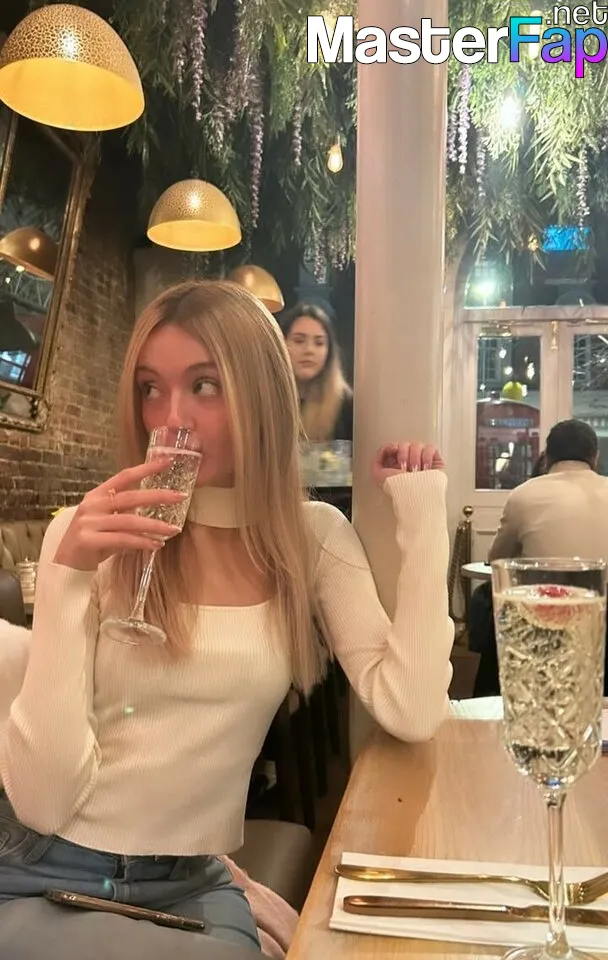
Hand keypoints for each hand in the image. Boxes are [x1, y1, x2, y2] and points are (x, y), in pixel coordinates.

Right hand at [53, 459, 187, 570]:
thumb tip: (156, 511)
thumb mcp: (108, 522)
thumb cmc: (91, 541)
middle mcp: (92, 505)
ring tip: (174, 529)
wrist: (65, 564)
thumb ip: (126, 513)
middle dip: (158, 496)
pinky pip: (122, 539)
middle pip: (130, 497)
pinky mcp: (88, 540)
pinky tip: (156, 544)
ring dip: (155, 525)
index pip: (124, 476)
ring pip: (129, 521)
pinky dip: (142, 542)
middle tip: (180, 496)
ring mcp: (89, 522)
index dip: (146, 468)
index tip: (167, 461)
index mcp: (97, 495)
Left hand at [372, 442, 445, 487]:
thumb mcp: (378, 475)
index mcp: (395, 463)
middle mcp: (408, 460)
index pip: (394, 445)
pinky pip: (431, 448)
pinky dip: (427, 457)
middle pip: (405, 444)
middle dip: (403, 456)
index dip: (392, 447)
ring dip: (414, 458)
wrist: (414, 495)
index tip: (393, 452)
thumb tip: (383, 450)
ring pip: (417, 445)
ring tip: (415, 472)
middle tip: (404, 469)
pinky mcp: (435, 460)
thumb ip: (376, 460)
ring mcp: (422, 459)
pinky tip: (425, 469)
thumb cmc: (399, 489)